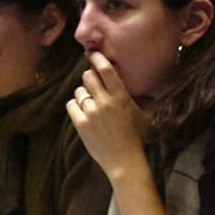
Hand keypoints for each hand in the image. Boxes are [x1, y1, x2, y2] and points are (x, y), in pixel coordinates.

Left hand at [66, 51, 149, 176]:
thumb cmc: (136, 137)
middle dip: (89, 78)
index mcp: (121, 97)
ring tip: (91, 104)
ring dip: (83, 95)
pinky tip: (83, 113)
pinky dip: (76, 107)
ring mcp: (91, 113)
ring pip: (79, 91)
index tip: (93, 54)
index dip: (98, 59)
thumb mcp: (142, 114)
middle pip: (88, 76)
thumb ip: (135, 98)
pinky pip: (72, 105)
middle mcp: (105, 102)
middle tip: (94, 85)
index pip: (106, 70)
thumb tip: (133, 84)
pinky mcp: (81, 124)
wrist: (125, 160)